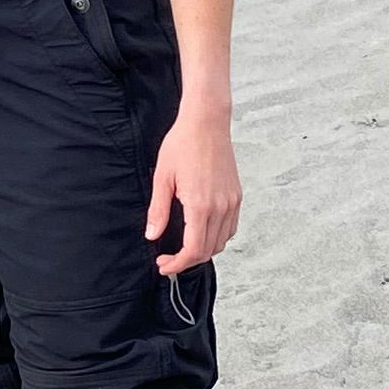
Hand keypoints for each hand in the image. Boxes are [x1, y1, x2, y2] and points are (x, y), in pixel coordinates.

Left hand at [146, 103, 241, 276]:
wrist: (206, 122)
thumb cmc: (182, 144)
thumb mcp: (162, 177)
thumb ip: (158, 210)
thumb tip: (152, 235)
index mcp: (200, 205)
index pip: (193, 250)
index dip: (178, 263)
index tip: (164, 265)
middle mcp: (220, 207)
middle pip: (208, 250)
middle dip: (187, 260)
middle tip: (168, 259)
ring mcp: (231, 202)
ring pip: (221, 242)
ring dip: (203, 250)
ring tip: (183, 247)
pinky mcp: (236, 196)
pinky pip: (230, 227)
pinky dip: (217, 237)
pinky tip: (201, 231)